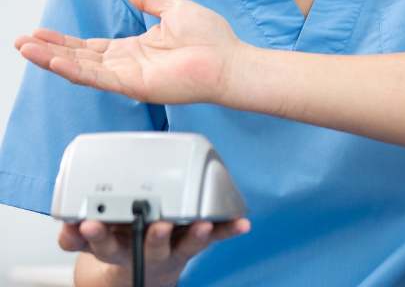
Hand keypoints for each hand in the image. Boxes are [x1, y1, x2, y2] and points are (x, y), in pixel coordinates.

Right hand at [15, 0, 243, 104]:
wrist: (230, 60)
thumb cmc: (212, 39)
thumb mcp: (174, 10)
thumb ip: (150, 0)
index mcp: (135, 48)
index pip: (90, 46)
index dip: (64, 41)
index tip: (40, 32)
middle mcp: (128, 64)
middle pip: (79, 58)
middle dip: (49, 50)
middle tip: (22, 42)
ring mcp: (129, 76)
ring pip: (82, 68)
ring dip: (53, 59)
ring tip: (27, 49)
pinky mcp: (135, 84)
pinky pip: (99, 77)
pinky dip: (75, 70)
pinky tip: (54, 61)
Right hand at [62, 217, 249, 285]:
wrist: (143, 274)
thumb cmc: (121, 246)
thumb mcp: (95, 244)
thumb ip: (76, 237)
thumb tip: (67, 227)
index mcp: (119, 248)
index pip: (104, 244)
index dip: (97, 235)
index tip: (89, 224)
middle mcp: (148, 250)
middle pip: (150, 247)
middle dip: (155, 237)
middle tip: (159, 226)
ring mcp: (175, 248)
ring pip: (186, 245)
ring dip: (195, 235)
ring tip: (202, 225)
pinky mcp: (196, 242)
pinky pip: (215, 237)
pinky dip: (229, 230)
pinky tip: (243, 224)